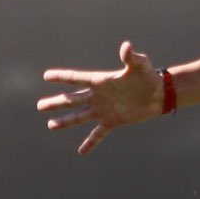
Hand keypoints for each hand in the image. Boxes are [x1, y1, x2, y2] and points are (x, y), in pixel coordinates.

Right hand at [37, 40, 167, 155]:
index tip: (46, 76)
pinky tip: (81, 152)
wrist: (160, 94)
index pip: (77, 79)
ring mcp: (103, 110)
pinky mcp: (113, 121)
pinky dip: (90, 142)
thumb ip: (131, 57)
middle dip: (56, 102)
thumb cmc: (149, 77)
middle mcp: (98, 96)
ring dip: (65, 122)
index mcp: (101, 81)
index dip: (62, 77)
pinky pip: (98, 134)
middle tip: (39, 106)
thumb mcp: (141, 66)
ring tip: (50, 125)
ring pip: (79, 117)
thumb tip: (126, 46)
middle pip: (72, 100)